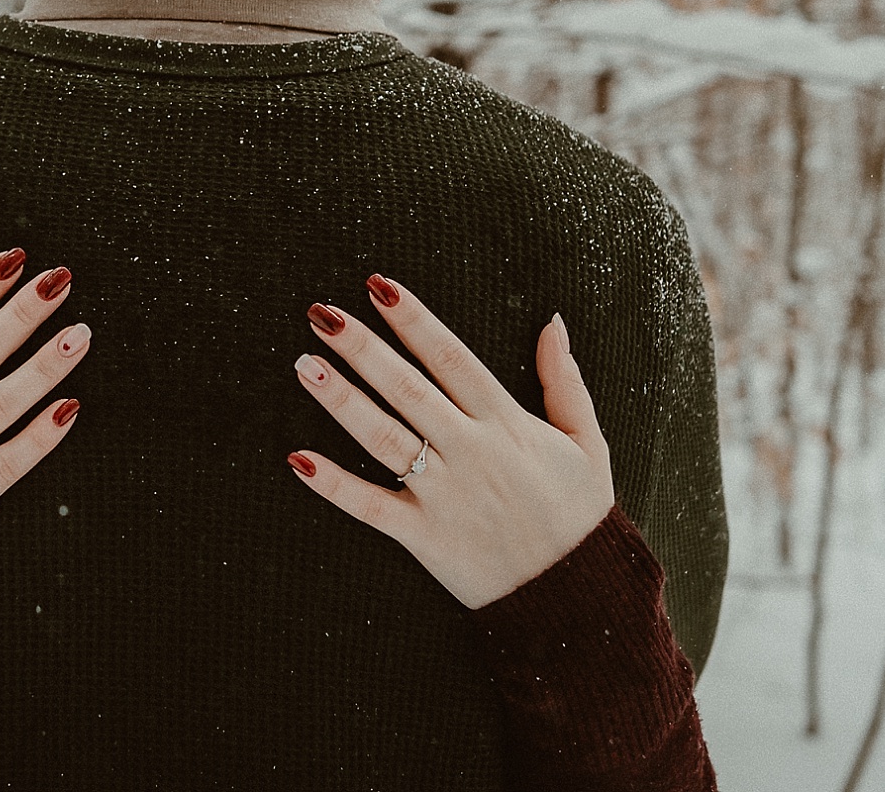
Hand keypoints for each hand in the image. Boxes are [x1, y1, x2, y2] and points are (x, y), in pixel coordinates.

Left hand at [286, 276, 615, 608]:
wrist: (577, 596)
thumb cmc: (578, 515)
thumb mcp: (587, 442)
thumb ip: (564, 380)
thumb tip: (553, 322)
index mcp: (506, 423)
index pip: (451, 358)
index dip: (414, 320)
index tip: (379, 287)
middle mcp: (471, 452)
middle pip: (408, 389)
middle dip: (365, 349)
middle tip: (322, 314)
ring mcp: (444, 494)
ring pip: (384, 438)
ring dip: (342, 401)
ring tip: (305, 364)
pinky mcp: (425, 537)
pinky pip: (372, 506)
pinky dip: (335, 485)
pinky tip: (298, 459)